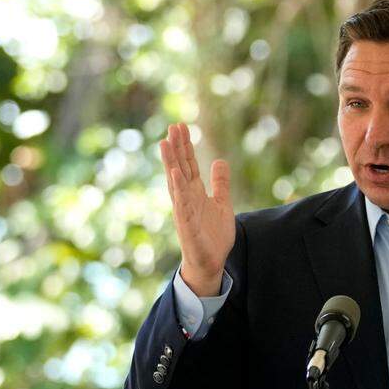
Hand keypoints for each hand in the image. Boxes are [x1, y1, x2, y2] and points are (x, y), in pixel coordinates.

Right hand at [159, 122, 234, 296]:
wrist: (211, 262)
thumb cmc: (214, 235)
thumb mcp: (222, 204)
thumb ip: (220, 183)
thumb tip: (219, 161)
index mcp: (195, 192)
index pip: (189, 165)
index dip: (185, 146)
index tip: (181, 127)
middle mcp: (186, 198)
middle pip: (180, 168)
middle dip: (176, 147)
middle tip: (173, 126)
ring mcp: (184, 210)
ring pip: (176, 182)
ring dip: (171, 162)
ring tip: (165, 143)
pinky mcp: (186, 224)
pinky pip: (181, 203)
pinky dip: (178, 188)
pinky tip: (175, 173)